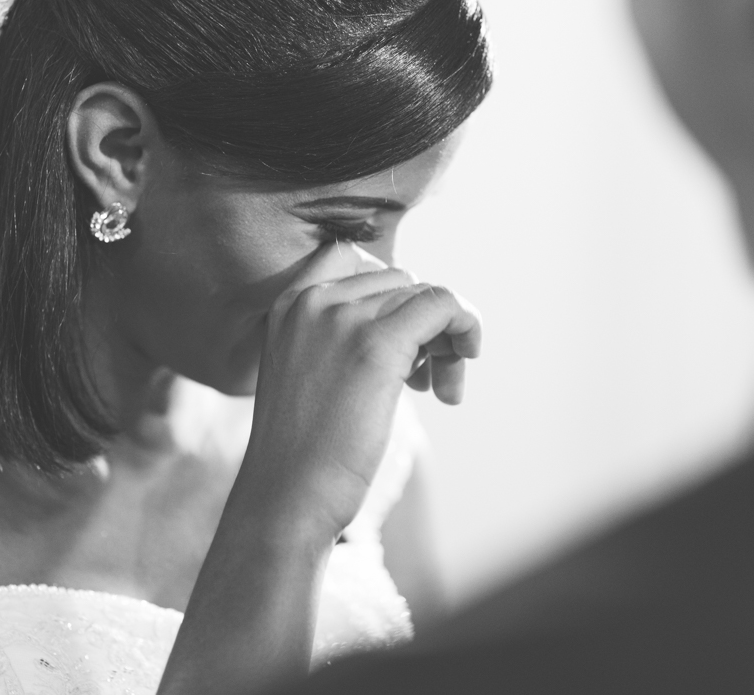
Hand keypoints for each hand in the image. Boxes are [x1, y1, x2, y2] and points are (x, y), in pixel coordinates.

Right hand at [231, 242, 481, 541]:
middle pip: (397, 281)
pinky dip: (465, 324)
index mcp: (289, 304)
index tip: (404, 338)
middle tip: (430, 379)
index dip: (390, 293)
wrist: (287, 497)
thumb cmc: (305, 451)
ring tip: (442, 387)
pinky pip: (442, 304)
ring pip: (422, 294)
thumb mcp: (311, 373)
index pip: (352, 257)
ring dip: (445, 336)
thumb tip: (415, 318)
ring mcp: (342, 317)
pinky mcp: (377, 343)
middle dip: (423, 324)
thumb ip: (343, 336)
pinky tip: (466, 359)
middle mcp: (312, 300)